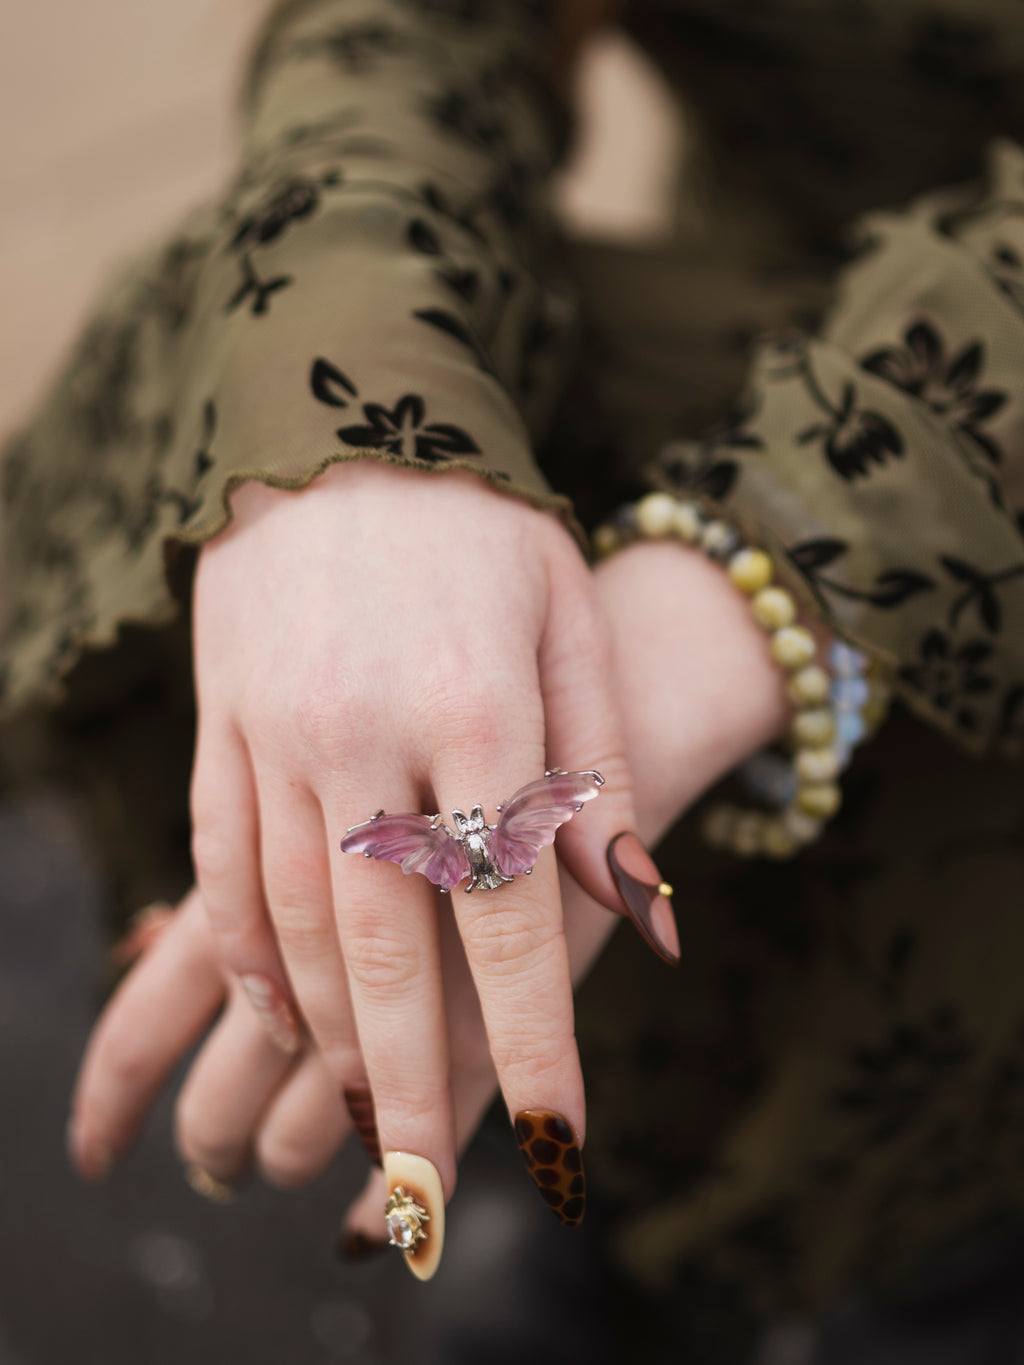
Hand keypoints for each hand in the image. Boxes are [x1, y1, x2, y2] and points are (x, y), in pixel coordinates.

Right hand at [188, 461, 645, 1208]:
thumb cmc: (484, 526)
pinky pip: (221, 867)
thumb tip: (632, 911)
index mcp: (479, 706)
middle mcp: (366, 732)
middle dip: (411, 1087)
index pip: (513, 913)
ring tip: (365, 1111)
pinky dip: (251, 956)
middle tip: (424, 1192)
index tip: (558, 1145)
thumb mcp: (570, 618)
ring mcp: (275, 730)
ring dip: (332, 1033)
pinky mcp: (218, 723)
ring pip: (297, 923)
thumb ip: (595, 765)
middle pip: (390, 950)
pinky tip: (278, 1012)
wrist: (342, 420)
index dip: (539, 1038)